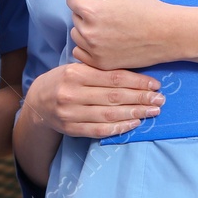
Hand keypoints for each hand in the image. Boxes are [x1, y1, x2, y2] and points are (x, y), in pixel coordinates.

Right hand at [22, 62, 162, 138]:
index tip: (155, 84)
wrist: (37, 100)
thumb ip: (100, 71)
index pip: (113, 78)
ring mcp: (71, 113)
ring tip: (152, 111)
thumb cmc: (63, 79)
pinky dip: (119, 128)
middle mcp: (72, 93)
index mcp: (75, 73)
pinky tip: (135, 123)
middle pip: (114, 97)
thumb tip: (136, 75)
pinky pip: (100, 130)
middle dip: (141, 98)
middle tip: (160, 99)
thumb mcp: (77, 67)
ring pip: (109, 115)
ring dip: (135, 113)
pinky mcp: (71, 129)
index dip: (137, 82)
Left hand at [61, 0, 182, 70]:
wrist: (167, 34)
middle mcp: (89, 33)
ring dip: (87, 29)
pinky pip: (80, 52)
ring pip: (77, 34)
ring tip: (111, 28)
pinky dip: (89, 46)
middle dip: (87, 12)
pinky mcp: (100, 64)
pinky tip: (107, 41)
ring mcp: (94, 51)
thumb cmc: (145, 8)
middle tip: (112, 14)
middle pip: (75, 16)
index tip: (106, 1)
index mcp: (91, 12)